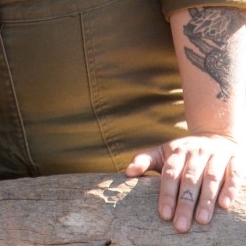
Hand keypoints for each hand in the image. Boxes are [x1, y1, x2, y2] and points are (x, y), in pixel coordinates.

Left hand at [126, 133, 243, 231]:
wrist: (217, 136)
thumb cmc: (186, 153)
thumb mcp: (165, 153)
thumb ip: (146, 160)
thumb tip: (127, 171)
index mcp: (178, 151)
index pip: (170, 172)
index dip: (166, 193)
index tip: (164, 214)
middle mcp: (197, 152)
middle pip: (190, 178)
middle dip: (185, 202)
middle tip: (180, 226)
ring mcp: (217, 156)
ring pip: (211, 177)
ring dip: (207, 199)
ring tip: (201, 220)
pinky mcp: (235, 161)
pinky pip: (234, 175)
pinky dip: (230, 189)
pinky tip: (224, 205)